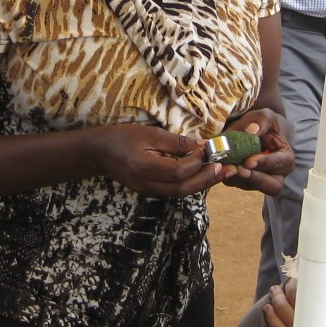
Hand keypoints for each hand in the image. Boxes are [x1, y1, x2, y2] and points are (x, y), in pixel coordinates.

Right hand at [88, 123, 225, 197]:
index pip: (178, 171)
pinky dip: (191, 184)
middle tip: (227, 167)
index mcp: (145, 167)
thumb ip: (176, 142)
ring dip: (203, 184)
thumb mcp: (150, 133)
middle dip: (207, 179)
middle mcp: (147, 184)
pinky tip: (203, 175)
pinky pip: (175, 191)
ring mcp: (148, 191)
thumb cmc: (122, 137)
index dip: (196, 162)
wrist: (98, 153)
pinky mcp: (150, 192)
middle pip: (183, 188)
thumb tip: (203, 146)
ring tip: (221, 172)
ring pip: (181, 193)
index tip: (208, 150)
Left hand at [212, 111, 294, 195]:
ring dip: (237, 178)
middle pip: (271, 186)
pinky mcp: (242, 181)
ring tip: (226, 167)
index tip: (250, 161)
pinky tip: (219, 166)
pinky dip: (226, 175)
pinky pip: (235, 183)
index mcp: (285, 158)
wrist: (247, 129)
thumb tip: (253, 131)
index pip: (280, 164)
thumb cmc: (260, 124)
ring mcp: (258, 181)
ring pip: (250, 186)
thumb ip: (262, 120)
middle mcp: (276, 174)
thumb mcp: (264, 116)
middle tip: (239, 170)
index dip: (265, 163)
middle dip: (255, 178)